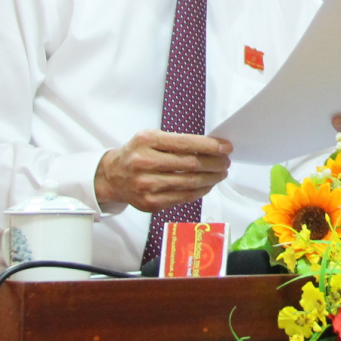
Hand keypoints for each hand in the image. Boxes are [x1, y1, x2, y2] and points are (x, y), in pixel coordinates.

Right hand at [93, 130, 232, 211]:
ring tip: (220, 173)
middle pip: (190, 164)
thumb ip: (177, 141)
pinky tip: (207, 185)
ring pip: (189, 183)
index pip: (185, 143)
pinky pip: (183, 197)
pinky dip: (200, 191)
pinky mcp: (150, 203)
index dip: (210, 146)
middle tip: (226, 161)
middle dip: (214, 163)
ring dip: (211, 178)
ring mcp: (146, 185)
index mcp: (146, 141)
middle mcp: (144, 163)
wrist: (113, 176)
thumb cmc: (138, 153)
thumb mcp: (151, 138)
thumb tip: (212, 147)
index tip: (226, 147)